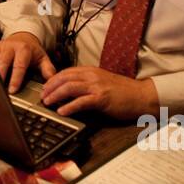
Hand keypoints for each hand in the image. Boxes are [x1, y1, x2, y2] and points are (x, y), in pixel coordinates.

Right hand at [0, 32, 56, 92]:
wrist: (23, 36)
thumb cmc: (31, 51)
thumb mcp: (42, 58)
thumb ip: (48, 69)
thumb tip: (51, 81)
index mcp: (23, 49)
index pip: (19, 65)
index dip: (15, 78)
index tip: (12, 90)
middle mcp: (9, 47)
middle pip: (2, 61)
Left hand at [40, 66, 157, 119]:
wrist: (141, 95)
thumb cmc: (123, 92)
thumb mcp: (102, 82)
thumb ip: (87, 84)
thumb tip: (70, 92)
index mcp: (91, 71)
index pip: (66, 72)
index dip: (53, 79)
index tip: (44, 87)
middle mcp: (92, 76)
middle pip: (64, 78)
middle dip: (50, 87)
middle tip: (42, 96)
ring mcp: (97, 86)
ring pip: (69, 87)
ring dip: (55, 95)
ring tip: (47, 103)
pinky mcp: (102, 99)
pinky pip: (81, 101)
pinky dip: (69, 106)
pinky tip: (62, 111)